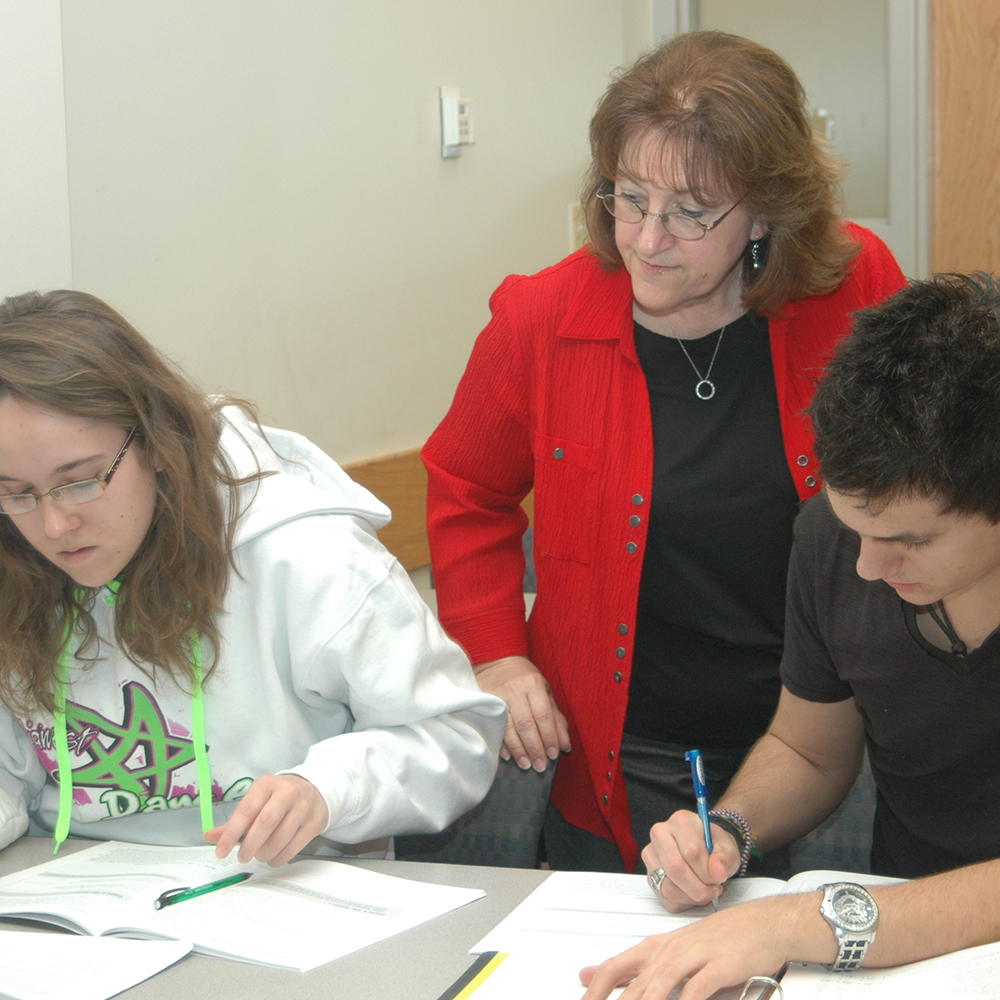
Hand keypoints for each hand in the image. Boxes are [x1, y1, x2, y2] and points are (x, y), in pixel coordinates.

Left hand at [204, 773, 328, 866]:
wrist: (315, 789)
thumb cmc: (280, 797)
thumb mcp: (258, 800)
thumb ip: (235, 820)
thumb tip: (210, 836)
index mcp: (267, 784)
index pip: (246, 810)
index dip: (231, 833)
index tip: (221, 851)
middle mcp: (287, 793)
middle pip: (266, 823)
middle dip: (250, 845)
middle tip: (242, 857)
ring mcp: (303, 807)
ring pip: (280, 838)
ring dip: (265, 853)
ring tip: (259, 855)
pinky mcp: (314, 823)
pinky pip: (294, 847)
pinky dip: (279, 858)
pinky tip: (273, 857)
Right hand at [473, 655, 570, 770]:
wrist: (497, 661)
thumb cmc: (525, 680)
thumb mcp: (545, 692)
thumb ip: (556, 718)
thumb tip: (565, 745)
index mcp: (534, 684)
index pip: (543, 715)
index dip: (549, 737)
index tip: (553, 755)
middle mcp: (515, 688)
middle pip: (526, 723)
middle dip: (535, 748)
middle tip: (540, 766)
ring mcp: (497, 694)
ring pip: (508, 727)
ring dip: (518, 749)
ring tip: (526, 764)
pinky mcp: (483, 700)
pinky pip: (493, 726)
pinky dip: (501, 743)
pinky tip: (508, 755)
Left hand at [579, 893, 818, 999]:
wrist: (763, 924)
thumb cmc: (720, 940)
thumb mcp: (673, 949)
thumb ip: (634, 966)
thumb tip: (590, 972)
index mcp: (657, 947)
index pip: (615, 968)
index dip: (595, 989)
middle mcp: (670, 951)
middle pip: (635, 983)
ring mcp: (694, 957)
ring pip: (661, 982)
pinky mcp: (718, 966)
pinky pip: (698, 989)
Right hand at [642, 811, 740, 911]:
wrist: (704, 849)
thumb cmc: (714, 846)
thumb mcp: (728, 848)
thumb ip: (725, 859)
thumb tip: (717, 872)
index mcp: (680, 821)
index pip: (691, 851)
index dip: (708, 871)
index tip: (718, 878)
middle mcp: (660, 834)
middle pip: (675, 868)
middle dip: (699, 888)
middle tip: (713, 889)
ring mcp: (651, 855)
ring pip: (668, 887)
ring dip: (692, 897)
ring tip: (705, 891)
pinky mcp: (650, 875)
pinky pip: (665, 899)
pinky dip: (684, 903)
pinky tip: (694, 894)